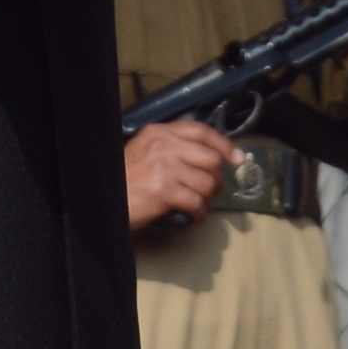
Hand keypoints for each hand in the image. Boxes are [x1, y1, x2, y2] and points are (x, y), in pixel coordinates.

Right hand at [124, 119, 240, 232]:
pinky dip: (199, 214)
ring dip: (209, 199)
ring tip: (200, 205)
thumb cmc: (127, 177)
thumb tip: (208, 157)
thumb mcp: (146, 150)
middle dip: (217, 178)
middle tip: (211, 192)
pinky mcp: (164, 191)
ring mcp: (164, 167)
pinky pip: (197, 202)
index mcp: (159, 132)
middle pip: (211, 158)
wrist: (108, 198)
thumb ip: (172, 147)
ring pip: (208, 182)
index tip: (238, 159)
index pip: (201, 131)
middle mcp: (163, 145)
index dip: (224, 144)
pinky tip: (192, 217)